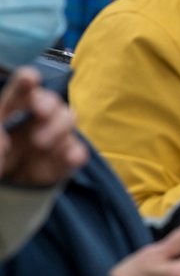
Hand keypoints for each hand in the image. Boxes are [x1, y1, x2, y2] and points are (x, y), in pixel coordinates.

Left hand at [0, 67, 87, 184]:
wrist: (5, 197)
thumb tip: (4, 140)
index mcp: (9, 115)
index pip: (19, 93)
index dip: (26, 82)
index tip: (30, 78)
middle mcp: (33, 122)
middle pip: (50, 101)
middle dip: (48, 103)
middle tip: (40, 111)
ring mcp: (51, 140)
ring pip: (67, 120)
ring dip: (58, 127)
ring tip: (41, 143)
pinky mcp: (63, 161)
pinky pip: (76, 152)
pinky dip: (75, 153)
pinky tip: (71, 158)